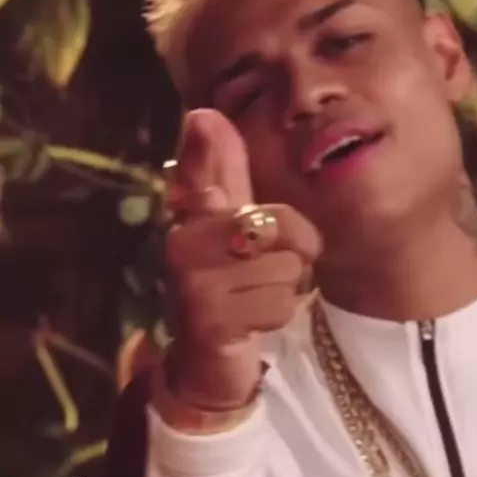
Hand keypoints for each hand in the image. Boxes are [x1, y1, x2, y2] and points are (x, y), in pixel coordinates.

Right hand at [164, 109, 321, 410]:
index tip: (202, 119)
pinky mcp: (210, 321)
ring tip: (256, 301)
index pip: (210, 170)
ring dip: (284, 291)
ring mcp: (193, 284)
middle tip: (270, 272)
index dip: (214, 152)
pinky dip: (276, 318)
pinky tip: (251, 324)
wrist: (207, 363)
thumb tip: (203, 112)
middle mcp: (183, 243)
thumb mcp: (228, 228)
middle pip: (278, 226)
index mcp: (189, 216)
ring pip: (285, 270)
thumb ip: (222, 174)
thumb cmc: (227, 288)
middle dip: (293, 254)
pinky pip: (278, 305)